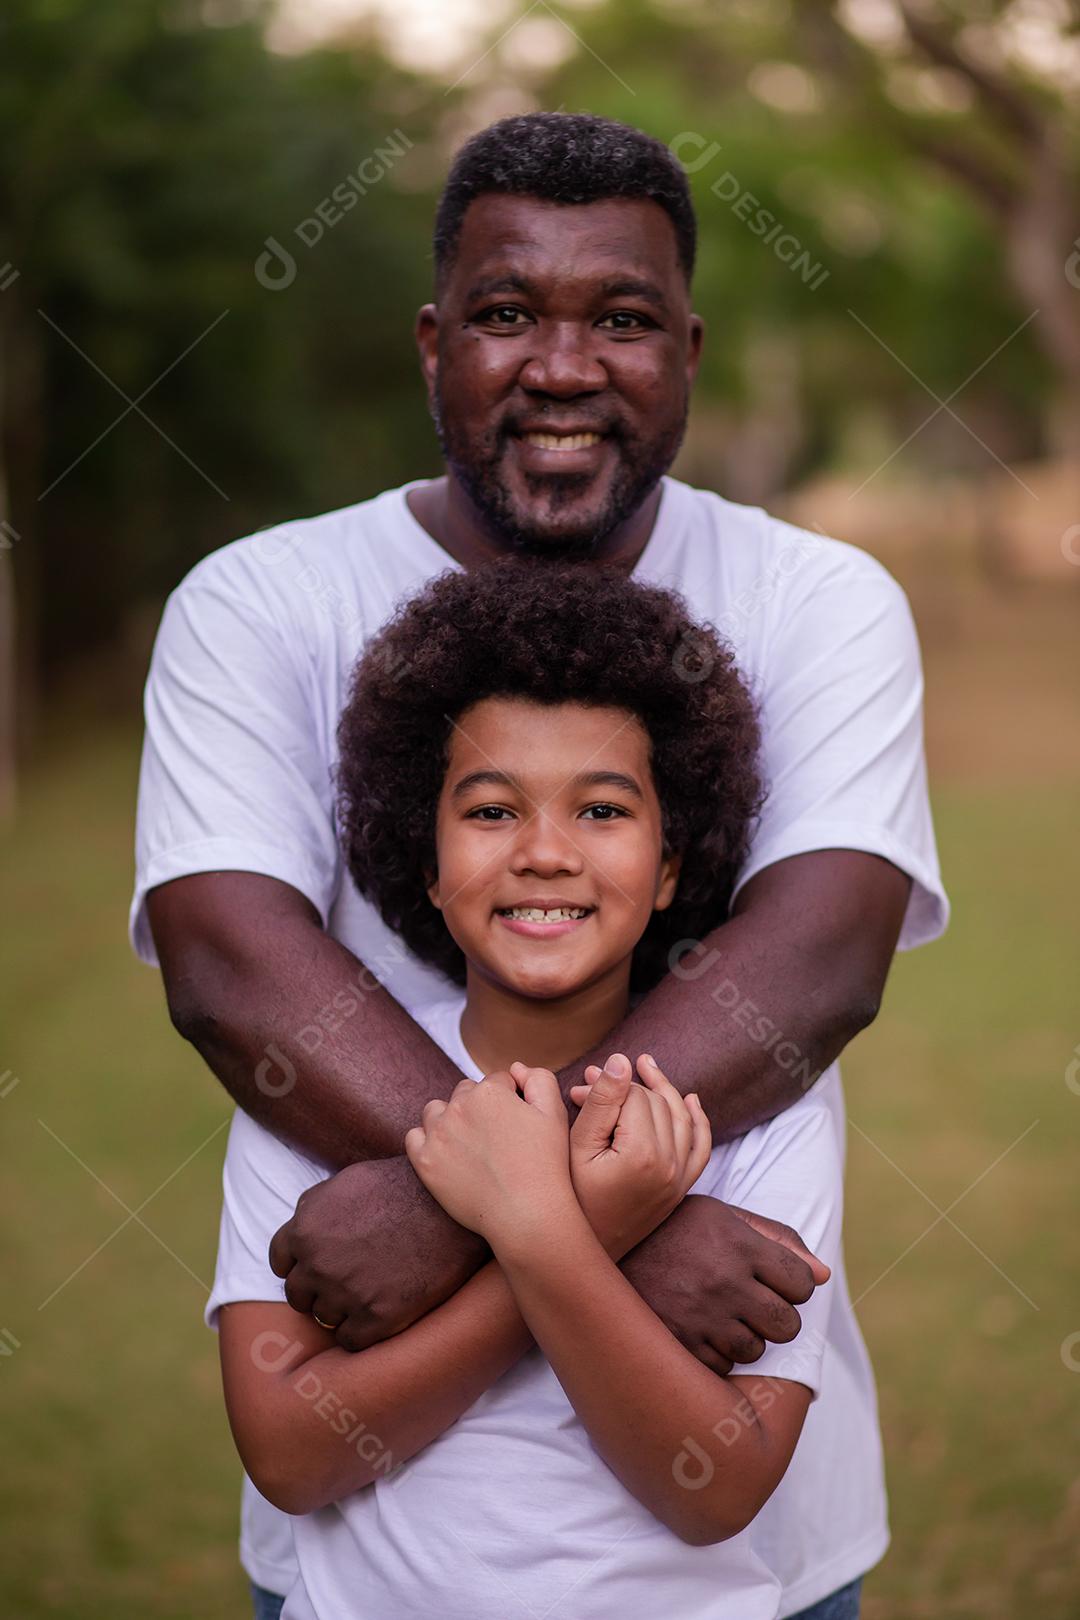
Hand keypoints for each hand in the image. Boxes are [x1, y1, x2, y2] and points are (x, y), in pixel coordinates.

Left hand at [268, 1156, 488, 1351]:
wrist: (450, 1207)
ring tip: (369, 1293)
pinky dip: (362, 1331)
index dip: (298, 1264)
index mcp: (305, 1230)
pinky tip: (380, 1312)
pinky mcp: (376, 1318)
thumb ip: (314, 1207)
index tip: (314, 1268)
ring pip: (324, 1318)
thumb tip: (301, 1224)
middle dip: (317, 1289)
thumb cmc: (402, 1186)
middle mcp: (318, 1265)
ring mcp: (345, 1294)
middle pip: (298, 1295)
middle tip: (345, 1282)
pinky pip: (350, 1340)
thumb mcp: (347, 1181)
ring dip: (341, 1310)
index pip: (280, 1262)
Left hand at [404, 1067, 572, 1246]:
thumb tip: (515, 1068)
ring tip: (469, 1144)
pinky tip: (445, 1153)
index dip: (509, 1100)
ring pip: (436, 1110)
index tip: (516, 1124)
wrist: (527, 1215)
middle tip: (495, 1138)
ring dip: (449, 1119)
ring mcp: (438, 1134)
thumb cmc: (545, 1164)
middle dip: (478, 1108)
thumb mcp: (554, 1113)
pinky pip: (414, 1137)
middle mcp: (459, 1106)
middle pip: (465, 1093)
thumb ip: (538, 1079)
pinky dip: (426, 1141)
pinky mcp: (424, 1161)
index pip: (496, 1081)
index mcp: (489, 1091)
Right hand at [566, 1052, 710, 1258]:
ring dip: (664, 1091)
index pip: (634, 1095)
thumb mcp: (578, 1146)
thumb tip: (621, 1060)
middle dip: (627, 1087)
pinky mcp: (681, 1189)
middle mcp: (670, 1166)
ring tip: (646, 1067)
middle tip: (592, 1082)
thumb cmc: (571, 1196)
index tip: (581, 1083)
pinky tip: (690, 1101)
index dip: (606, 1083)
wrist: (583, 1249)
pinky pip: (701, 1147)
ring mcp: (679, 1179)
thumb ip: (601, 1100)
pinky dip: (699, 1121)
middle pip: (657, 1103)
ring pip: (682, 1118)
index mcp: (643, 1153)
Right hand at [620, 1195, 830, 1374]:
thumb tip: (823, 1275)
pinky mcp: (678, 1342)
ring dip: (746, 1338)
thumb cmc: (674, 1227)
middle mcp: (724, 1281)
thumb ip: (776, 1238)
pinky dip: (716, 1354)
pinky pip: (721, 1366)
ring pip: (755, 1350)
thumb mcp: (722, 1216)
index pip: (803, 1283)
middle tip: (754, 1305)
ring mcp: (700, 1315)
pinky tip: (699, 1330)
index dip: (795, 1285)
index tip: (776, 1282)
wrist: (604, 1243)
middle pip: (787, 1324)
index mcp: (739, 1244)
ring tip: (722, 1316)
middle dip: (777, 1318)